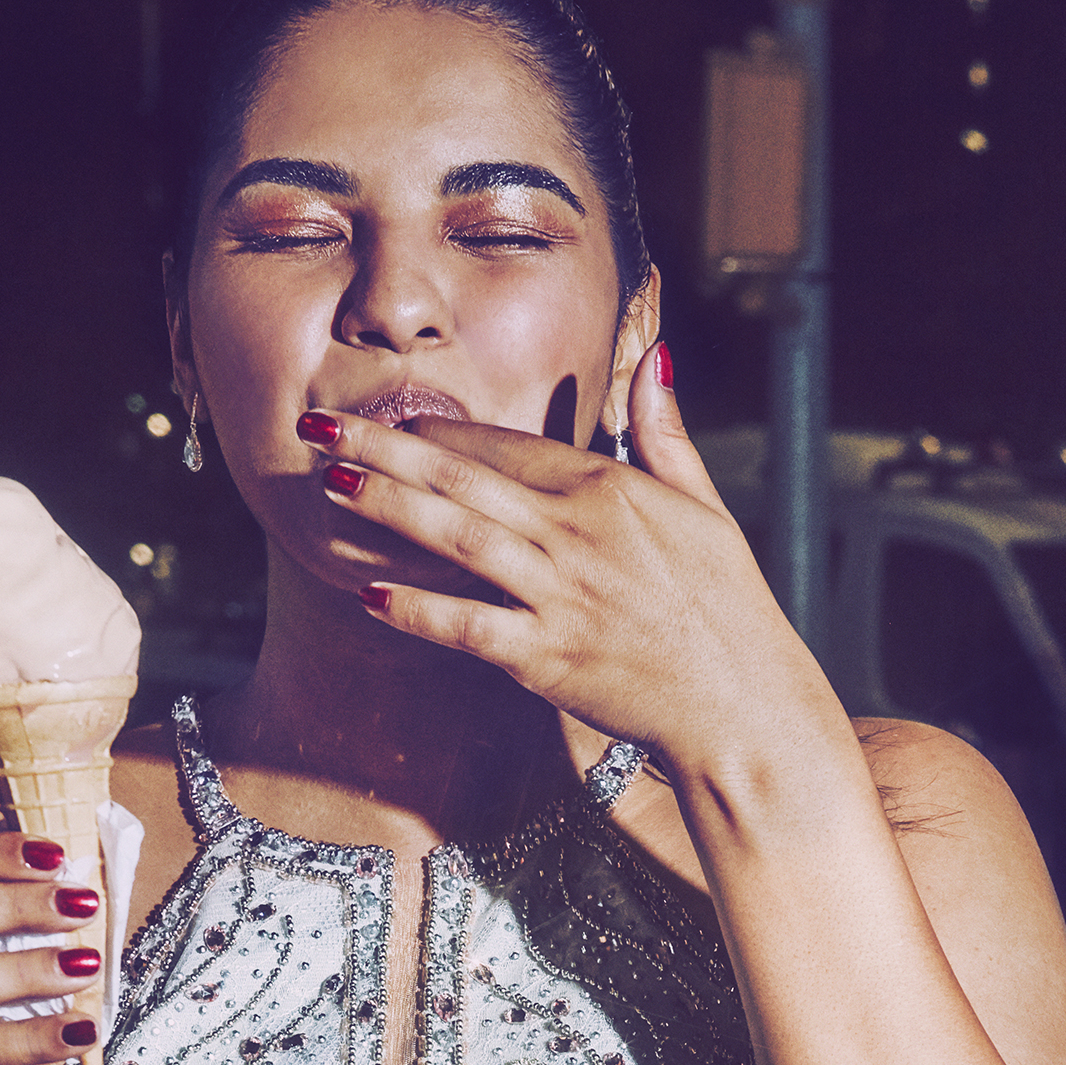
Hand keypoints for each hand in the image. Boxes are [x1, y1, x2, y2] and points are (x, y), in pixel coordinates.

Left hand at [304, 352, 843, 784]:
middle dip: (385, 450)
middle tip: (320, 429)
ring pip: (457, 537)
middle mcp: (578, 534)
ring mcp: (560, 596)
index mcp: (611, 490)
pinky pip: (470, 627)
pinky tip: (370, 594)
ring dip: (388, 508)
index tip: (394, 419)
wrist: (745, 705)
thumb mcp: (704, 506)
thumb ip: (665, 432)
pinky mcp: (548, 658)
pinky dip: (419, 610)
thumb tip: (654, 359)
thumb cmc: (728, 609)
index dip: (445, 430)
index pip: (510, 445)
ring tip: (330, 485)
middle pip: (465, 479)